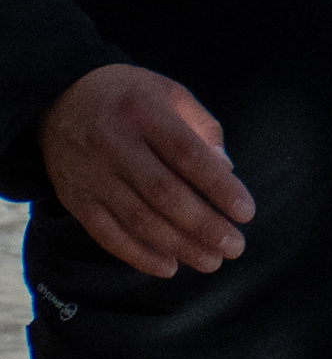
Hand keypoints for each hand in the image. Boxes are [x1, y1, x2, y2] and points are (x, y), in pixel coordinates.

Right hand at [42, 64, 250, 278]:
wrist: (59, 99)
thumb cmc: (130, 96)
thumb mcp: (170, 92)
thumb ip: (202, 128)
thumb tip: (227, 169)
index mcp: (145, 113)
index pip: (188, 155)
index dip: (219, 187)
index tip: (246, 213)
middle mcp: (115, 145)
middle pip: (164, 194)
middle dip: (203, 225)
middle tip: (234, 247)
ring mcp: (92, 175)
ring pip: (137, 219)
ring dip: (177, 246)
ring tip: (210, 261)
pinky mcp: (75, 198)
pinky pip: (106, 233)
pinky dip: (137, 254)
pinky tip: (167, 267)